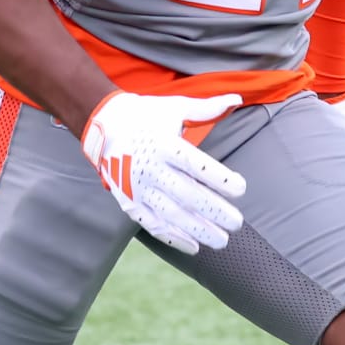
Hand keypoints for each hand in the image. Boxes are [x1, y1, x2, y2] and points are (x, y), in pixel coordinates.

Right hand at [80, 91, 246, 254]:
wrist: (103, 125)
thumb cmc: (146, 115)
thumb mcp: (175, 107)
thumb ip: (207, 108)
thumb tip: (237, 97)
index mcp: (164, 143)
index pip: (195, 164)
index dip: (218, 178)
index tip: (240, 188)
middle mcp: (150, 167)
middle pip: (186, 194)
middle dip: (213, 211)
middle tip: (237, 223)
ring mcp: (137, 187)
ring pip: (170, 214)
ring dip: (197, 230)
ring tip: (221, 241)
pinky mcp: (129, 201)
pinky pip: (151, 224)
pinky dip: (172, 237)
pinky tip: (193, 247)